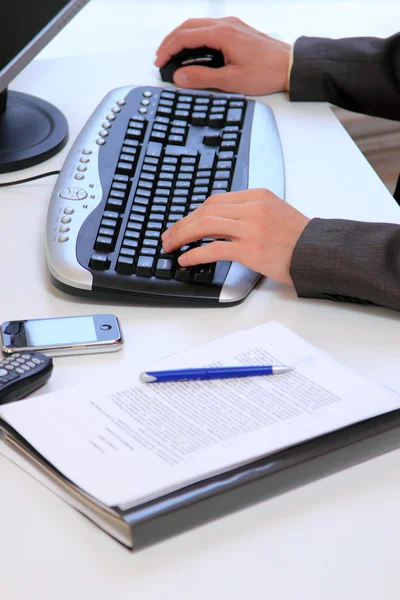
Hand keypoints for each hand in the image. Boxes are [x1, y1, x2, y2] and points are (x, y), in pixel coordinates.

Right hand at [155, 17, 290, 95]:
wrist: (290, 66)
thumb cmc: (266, 72)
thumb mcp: (231, 81)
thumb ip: (202, 78)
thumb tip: (180, 76)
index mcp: (222, 34)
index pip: (185, 37)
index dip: (169, 49)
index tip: (160, 62)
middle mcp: (226, 24)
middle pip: (188, 26)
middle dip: (171, 41)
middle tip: (161, 57)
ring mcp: (232, 25)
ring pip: (198, 25)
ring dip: (182, 37)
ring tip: (173, 53)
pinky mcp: (237, 30)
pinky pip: (209, 28)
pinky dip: (195, 37)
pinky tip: (193, 49)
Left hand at [161, 189, 309, 285]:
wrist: (318, 253)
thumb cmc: (298, 238)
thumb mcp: (275, 213)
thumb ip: (249, 212)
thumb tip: (221, 222)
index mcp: (257, 196)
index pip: (215, 201)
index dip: (193, 213)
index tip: (183, 224)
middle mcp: (252, 208)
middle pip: (205, 211)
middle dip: (181, 224)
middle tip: (168, 236)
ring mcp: (251, 228)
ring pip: (205, 226)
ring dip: (182, 236)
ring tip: (170, 246)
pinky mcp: (251, 250)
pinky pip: (214, 248)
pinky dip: (195, 253)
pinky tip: (185, 259)